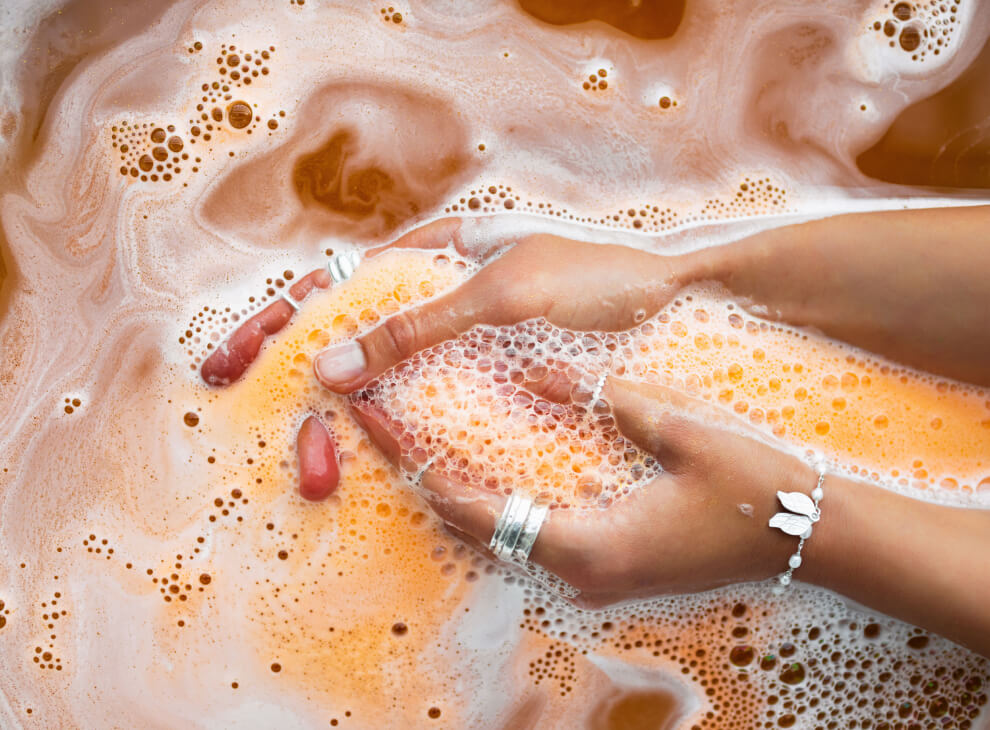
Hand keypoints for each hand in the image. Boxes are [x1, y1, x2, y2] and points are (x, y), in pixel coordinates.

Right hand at [201, 217, 684, 500]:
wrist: (682, 307)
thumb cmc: (597, 285)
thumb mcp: (499, 302)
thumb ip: (415, 331)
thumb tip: (332, 368)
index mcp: (437, 253)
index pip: (342, 281)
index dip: (283, 316)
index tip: (233, 357)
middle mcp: (445, 291)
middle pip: (351, 329)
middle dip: (298, 366)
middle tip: (244, 401)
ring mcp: (466, 335)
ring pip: (385, 369)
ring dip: (342, 405)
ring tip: (310, 449)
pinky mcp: (491, 375)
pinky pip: (429, 396)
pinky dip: (395, 420)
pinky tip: (368, 445)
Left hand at [349, 373, 812, 608]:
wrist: (812, 536)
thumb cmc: (751, 485)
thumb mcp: (676, 425)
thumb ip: (600, 398)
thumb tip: (531, 371)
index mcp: (587, 545)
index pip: (474, 508)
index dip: (418, 462)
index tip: (377, 418)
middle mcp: (579, 575)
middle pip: (472, 530)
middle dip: (421, 477)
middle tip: (380, 423)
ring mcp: (594, 580)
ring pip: (498, 540)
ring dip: (454, 494)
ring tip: (415, 442)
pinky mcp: (610, 570)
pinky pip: (529, 541)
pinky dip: (494, 506)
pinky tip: (481, 471)